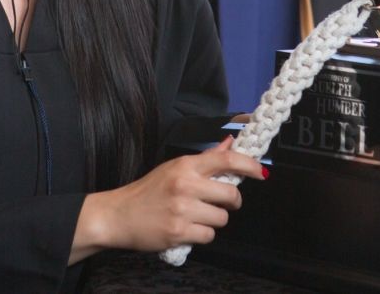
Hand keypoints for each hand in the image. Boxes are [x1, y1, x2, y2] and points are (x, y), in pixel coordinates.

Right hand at [71, 136, 263, 260]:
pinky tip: (188, 229)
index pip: (226, 160)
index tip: (261, 172)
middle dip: (231, 202)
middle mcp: (185, 185)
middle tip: (222, 202)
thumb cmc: (148, 191)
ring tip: (195, 216)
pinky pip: (209, 236)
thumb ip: (205, 158)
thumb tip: (230, 143)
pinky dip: (202, 235)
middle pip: (231, 194)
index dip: (249, 165)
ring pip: (221, 218)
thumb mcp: (174, 168)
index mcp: (185, 166)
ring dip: (213, 220)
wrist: (119, 215)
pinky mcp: (178, 232)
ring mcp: (182, 209)